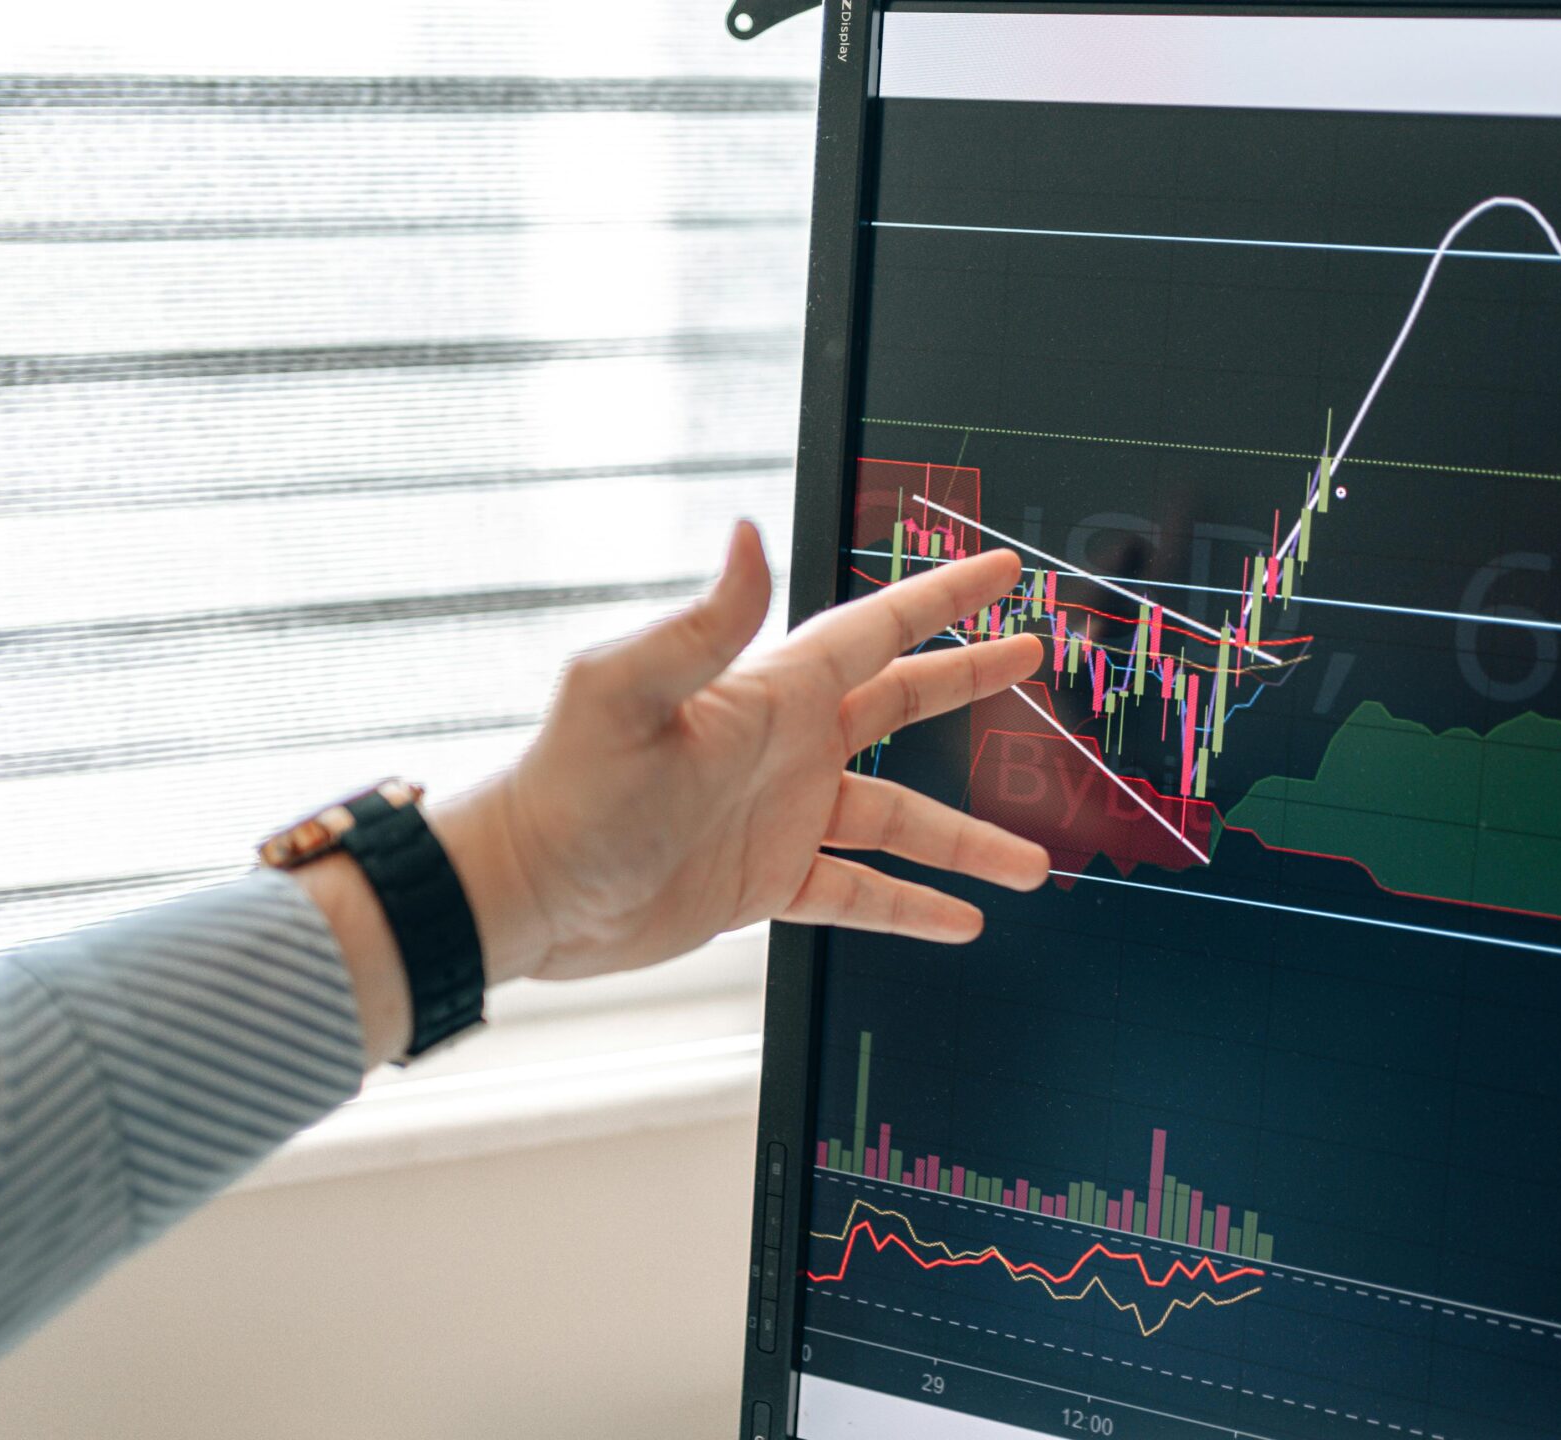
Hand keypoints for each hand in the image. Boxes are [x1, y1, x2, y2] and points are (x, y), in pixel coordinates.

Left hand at [437, 521, 1050, 985]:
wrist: (525, 892)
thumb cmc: (564, 789)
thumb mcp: (630, 695)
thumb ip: (703, 625)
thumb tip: (749, 535)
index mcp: (768, 694)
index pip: (875, 632)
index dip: (939, 600)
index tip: (997, 569)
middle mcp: (785, 748)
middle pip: (901, 706)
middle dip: (969, 681)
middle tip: (1032, 656)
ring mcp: (780, 815)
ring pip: (899, 821)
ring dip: (966, 841)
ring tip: (1034, 863)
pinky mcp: (764, 881)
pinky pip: (858, 893)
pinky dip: (910, 908)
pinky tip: (960, 923)